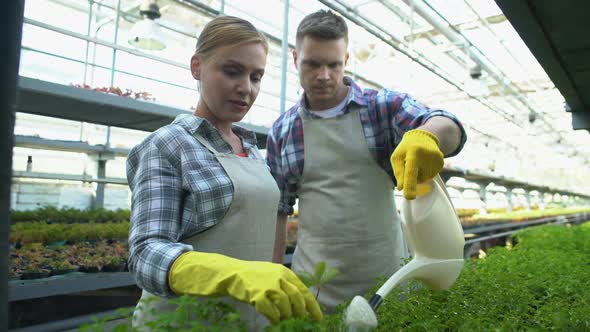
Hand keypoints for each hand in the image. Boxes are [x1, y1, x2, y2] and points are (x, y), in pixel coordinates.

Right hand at [169, 252, 322, 323]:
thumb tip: (301, 304)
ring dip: (287, 317)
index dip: (312, 306)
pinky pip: (271, 312)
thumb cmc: (253, 277)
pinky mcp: (257, 295)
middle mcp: (278, 277)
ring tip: (285, 322)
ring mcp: (267, 286)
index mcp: (285, 272)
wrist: (231, 273)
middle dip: (300, 313)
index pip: (304, 290)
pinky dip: (274, 319)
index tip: (318, 318)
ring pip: (285, 306)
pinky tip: (274, 322)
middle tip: (300, 322)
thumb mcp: (272, 274)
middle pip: (296, 299)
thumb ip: (286, 285)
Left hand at [390, 129, 442, 199]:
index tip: (409, 197)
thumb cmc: (406, 148)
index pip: (411, 172)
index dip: (410, 185)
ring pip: (424, 179)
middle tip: (410, 162)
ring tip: (418, 161)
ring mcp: (437, 160)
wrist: (424, 137)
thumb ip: (398, 172)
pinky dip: (425, 173)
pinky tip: (424, 162)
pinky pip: (430, 176)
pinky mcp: (441, 164)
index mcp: (413, 153)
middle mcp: (427, 156)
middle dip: (411, 176)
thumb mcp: (397, 157)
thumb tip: (401, 188)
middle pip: (417, 178)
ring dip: (419, 174)